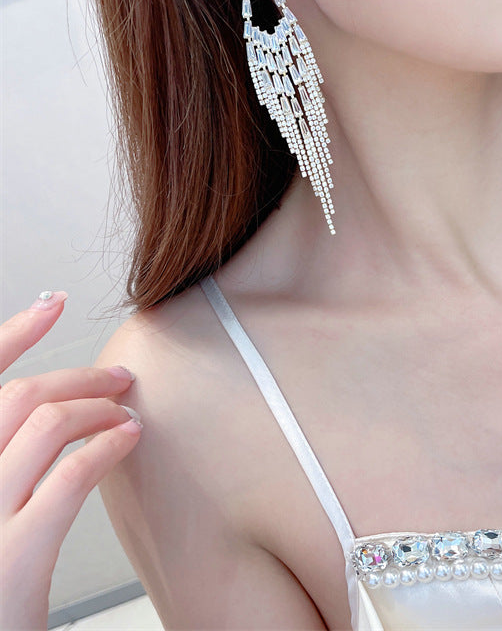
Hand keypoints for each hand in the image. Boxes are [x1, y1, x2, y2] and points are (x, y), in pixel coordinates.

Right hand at [0, 292, 141, 630]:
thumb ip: (9, 455)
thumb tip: (52, 412)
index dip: (13, 334)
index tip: (51, 305)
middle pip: (20, 394)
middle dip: (80, 376)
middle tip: (119, 378)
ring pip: (46, 424)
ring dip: (99, 408)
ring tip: (125, 413)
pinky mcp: (11, 560)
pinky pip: (68, 478)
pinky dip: (106, 448)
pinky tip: (125, 442)